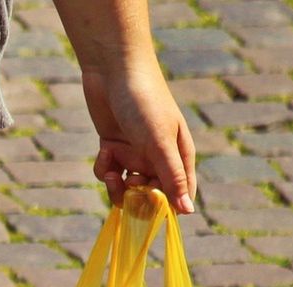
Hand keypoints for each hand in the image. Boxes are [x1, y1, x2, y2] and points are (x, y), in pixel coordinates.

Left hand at [80, 61, 197, 215]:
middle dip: (138, 198)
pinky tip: (104, 152)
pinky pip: (109, 173)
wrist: (113, 69)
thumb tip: (187, 211)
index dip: (166, 207)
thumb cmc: (144, 102)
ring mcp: (135, 154)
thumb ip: (172, 177)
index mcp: (179, 156)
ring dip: (117, 188)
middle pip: (150, 197)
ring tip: (112, 174)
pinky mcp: (113, 149)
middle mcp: (159, 158)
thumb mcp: (159, 142)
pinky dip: (104, 169)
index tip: (152, 208)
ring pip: (126, 189)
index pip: (180, 195)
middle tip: (130, 183)